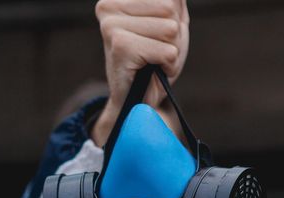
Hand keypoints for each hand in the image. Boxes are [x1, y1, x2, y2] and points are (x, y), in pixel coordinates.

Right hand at [92, 0, 189, 145]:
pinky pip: (168, 51)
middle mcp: (108, 6)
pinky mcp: (120, 46)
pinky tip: (153, 70)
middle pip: (170, 11)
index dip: (174, 20)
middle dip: (174, 37)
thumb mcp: (171, 24)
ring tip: (155, 61)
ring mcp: (111, 25)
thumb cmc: (155, 61)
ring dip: (171, 51)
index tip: (157, 37)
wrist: (137, 101)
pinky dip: (169, 65)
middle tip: (157, 53)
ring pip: (171, 30)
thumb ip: (175, 3)